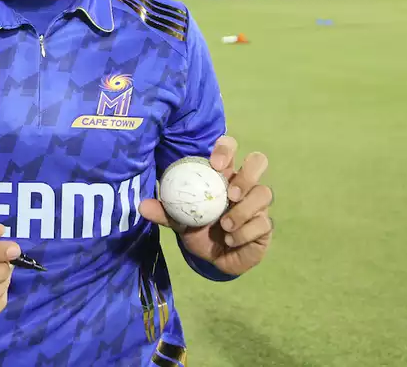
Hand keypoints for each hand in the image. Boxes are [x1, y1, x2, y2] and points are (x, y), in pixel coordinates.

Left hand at [140, 136, 272, 276]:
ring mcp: (258, 204)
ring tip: (225, 227)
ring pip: (264, 193)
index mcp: (223, 174)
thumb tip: (141, 206)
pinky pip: (263, 223)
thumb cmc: (198, 229)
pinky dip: (245, 232)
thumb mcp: (179, 220)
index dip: (226, 149)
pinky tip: (231, 240)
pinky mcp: (265, 226)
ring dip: (243, 211)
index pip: (229, 147)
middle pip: (258, 161)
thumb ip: (164, 211)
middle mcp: (244, 185)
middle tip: (230, 194)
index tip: (215, 164)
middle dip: (247, 175)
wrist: (213, 259)